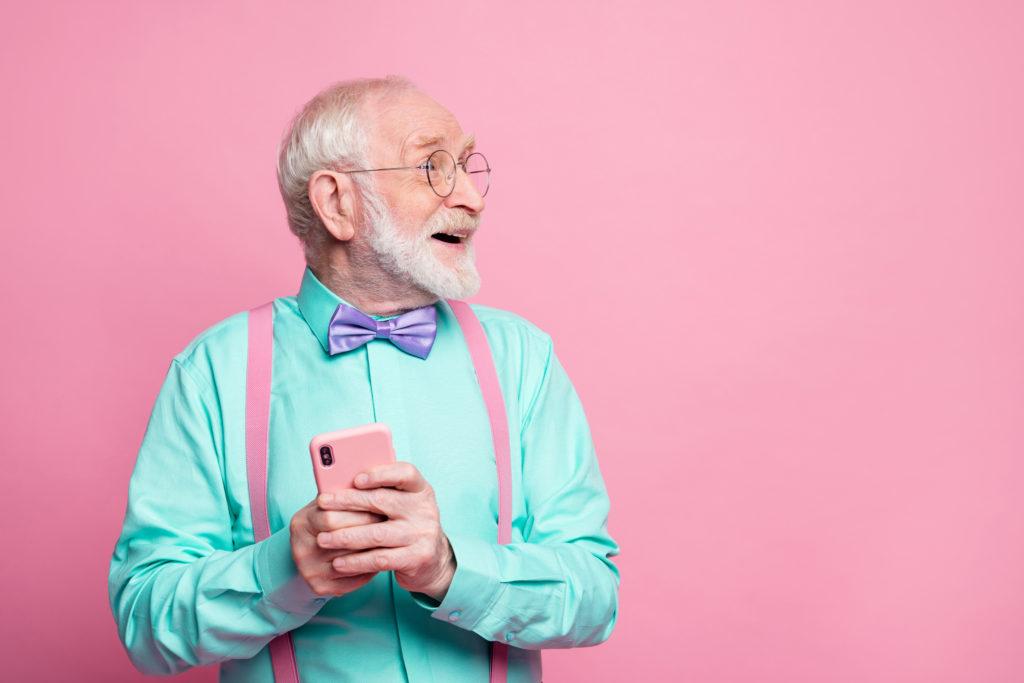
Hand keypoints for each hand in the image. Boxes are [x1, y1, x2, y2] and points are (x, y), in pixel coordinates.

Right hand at [289, 497, 387, 596]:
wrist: (310, 554)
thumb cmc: (326, 522)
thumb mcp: (328, 504)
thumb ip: (342, 492)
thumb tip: (370, 476)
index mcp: (301, 522)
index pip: (330, 516)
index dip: (358, 510)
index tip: (380, 505)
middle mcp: (300, 548)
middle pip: (340, 538)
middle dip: (368, 529)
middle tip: (390, 522)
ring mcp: (308, 570)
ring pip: (349, 560)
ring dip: (373, 550)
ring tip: (391, 539)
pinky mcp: (319, 587)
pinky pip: (351, 580)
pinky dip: (369, 569)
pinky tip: (381, 558)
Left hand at [315, 461, 456, 600]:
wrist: (434, 561)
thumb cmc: (407, 526)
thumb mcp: (402, 505)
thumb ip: (381, 493)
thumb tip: (340, 484)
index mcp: (421, 490)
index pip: (405, 473)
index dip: (381, 474)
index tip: (356, 478)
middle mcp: (424, 510)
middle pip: (383, 501)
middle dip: (348, 502)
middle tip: (322, 503)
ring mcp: (422, 534)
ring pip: (376, 533)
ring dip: (345, 536)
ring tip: (323, 538)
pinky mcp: (417, 558)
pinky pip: (380, 559)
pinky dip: (356, 561)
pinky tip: (338, 563)